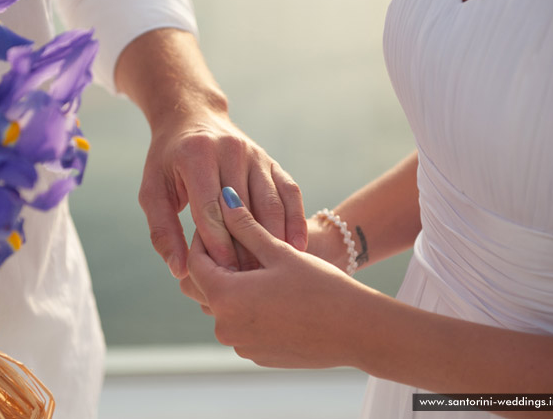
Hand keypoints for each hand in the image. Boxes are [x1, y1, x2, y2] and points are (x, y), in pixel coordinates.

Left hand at [139, 107, 306, 277]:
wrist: (193, 117)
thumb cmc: (168, 162)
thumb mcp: (154, 192)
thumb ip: (163, 231)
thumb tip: (180, 270)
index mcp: (197, 156)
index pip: (210, 208)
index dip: (217, 244)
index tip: (223, 276)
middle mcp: (230, 150)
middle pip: (244, 210)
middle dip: (247, 248)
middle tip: (251, 283)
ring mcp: (255, 154)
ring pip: (270, 203)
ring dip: (274, 239)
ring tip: (273, 273)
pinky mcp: (271, 160)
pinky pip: (288, 192)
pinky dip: (295, 220)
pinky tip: (297, 248)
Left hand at [185, 188, 372, 368]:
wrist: (357, 330)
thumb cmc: (320, 286)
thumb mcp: (279, 251)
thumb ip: (245, 226)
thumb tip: (224, 198)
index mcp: (225, 298)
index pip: (195, 262)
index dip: (204, 238)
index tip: (219, 222)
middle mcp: (225, 326)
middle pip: (202, 287)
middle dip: (213, 263)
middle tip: (234, 241)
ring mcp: (240, 345)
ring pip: (222, 307)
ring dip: (231, 286)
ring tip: (255, 264)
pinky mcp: (256, 355)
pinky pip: (240, 326)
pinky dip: (247, 308)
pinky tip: (271, 292)